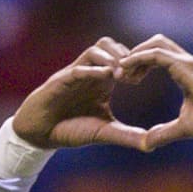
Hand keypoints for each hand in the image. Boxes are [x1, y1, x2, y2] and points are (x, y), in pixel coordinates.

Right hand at [11, 38, 150, 149]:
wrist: (40, 134)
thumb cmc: (71, 129)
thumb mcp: (104, 132)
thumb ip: (127, 136)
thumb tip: (152, 145)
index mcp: (102, 80)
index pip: (122, 58)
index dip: (135, 62)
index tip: (143, 77)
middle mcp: (90, 72)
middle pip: (110, 45)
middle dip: (125, 56)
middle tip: (134, 75)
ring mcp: (75, 74)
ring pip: (95, 49)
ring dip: (111, 58)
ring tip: (121, 75)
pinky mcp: (61, 81)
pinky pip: (79, 68)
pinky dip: (93, 70)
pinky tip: (107, 76)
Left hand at [118, 35, 192, 149]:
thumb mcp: (183, 127)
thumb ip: (164, 132)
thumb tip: (148, 143)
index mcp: (185, 71)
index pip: (159, 56)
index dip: (141, 63)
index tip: (128, 79)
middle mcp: (186, 62)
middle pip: (155, 43)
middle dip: (136, 54)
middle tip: (121, 74)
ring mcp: (187, 61)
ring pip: (154, 44)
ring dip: (135, 54)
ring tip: (121, 71)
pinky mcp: (185, 66)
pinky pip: (156, 54)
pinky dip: (139, 57)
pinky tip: (126, 68)